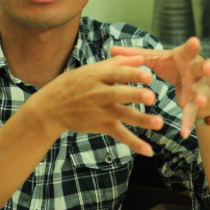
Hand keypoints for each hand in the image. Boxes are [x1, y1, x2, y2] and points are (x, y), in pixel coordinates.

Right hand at [37, 55, 164, 155]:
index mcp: (97, 76)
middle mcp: (99, 93)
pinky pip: (120, 134)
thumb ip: (116, 64)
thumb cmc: (72, 85)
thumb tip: (140, 58)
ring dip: (141, 120)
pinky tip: (148, 150)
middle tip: (152, 97)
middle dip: (135, 95)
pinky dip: (134, 143)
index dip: (132, 74)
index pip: (116, 73)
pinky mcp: (101, 125)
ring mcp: (100, 110)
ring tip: (159, 123)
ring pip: (123, 115)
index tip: (148, 74)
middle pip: (119, 94)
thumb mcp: (90, 70)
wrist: (51, 108)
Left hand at [110, 37, 209, 137]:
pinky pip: (193, 114)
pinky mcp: (197, 105)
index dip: (192, 46)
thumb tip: (112, 48)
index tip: (194, 41)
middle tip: (206, 67)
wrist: (195, 87)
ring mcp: (200, 88)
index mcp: (186, 58)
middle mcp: (196, 71)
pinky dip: (188, 123)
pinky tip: (183, 132)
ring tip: (198, 101)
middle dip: (207, 66)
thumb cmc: (176, 68)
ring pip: (203, 90)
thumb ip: (137, 56)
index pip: (189, 50)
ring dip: (201, 96)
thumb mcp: (158, 61)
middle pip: (204, 67)